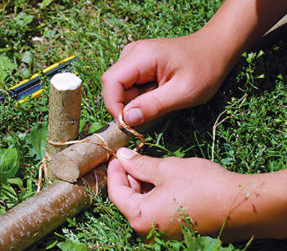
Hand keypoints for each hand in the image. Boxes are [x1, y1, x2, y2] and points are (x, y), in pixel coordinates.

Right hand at [101, 34, 230, 125]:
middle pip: (113, 86)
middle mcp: (132, 53)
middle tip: (152, 113)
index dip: (114, 106)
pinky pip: (127, 88)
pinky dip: (139, 98)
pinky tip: (158, 95)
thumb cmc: (205, 68)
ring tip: (161, 100)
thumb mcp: (183, 92)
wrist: (216, 49)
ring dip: (134, 103)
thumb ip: (153, 106)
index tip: (129, 124)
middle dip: (126, 106)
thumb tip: (126, 120)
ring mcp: (132, 58)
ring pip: (119, 89)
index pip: (110, 82)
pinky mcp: (136, 65)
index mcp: (142, 56)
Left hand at [107, 148, 286, 241]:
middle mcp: (148, 233)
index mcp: (140, 219)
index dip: (115, 171)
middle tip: (134, 158)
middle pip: (128, 202)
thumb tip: (122, 157)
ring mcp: (163, 237)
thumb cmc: (203, 186)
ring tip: (150, 167)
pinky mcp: (177, 235)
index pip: (116, 193)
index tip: (118, 156)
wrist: (242, 206)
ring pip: (143, 208)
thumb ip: (139, 164)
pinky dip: (155, 198)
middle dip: (129, 178)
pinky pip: (157, 215)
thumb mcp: (166, 169)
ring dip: (143, 187)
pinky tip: (163, 182)